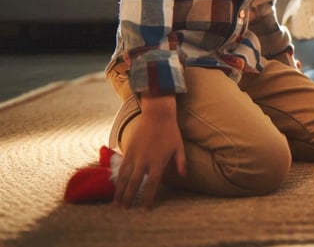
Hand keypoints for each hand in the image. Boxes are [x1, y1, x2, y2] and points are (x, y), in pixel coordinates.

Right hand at [114, 94, 185, 209]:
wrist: (157, 115)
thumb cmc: (171, 132)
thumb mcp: (179, 147)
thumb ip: (181, 162)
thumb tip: (184, 175)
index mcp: (158, 163)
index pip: (152, 185)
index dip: (147, 198)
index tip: (144, 209)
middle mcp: (144, 162)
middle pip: (135, 184)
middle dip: (129, 198)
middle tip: (124, 210)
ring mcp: (134, 156)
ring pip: (124, 177)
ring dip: (119, 191)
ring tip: (116, 203)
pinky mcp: (128, 149)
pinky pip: (121, 167)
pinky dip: (118, 178)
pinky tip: (116, 186)